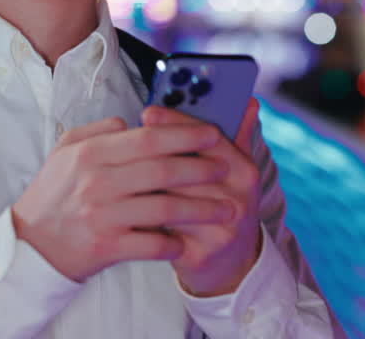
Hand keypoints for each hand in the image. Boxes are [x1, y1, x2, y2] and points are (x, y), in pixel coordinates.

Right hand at [11, 116, 235, 281]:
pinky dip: (175, 243)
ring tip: (226, 207)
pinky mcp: (106, 247)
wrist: (28, 248)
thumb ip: (98, 130)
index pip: (148, 137)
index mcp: (90, 153)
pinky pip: (152, 244)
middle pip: (162, 170)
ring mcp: (102, 216)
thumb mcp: (64, 152)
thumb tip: (131, 120)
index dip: (185, 134)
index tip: (212, 133)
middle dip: (202, 168)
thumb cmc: (53, 196)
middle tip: (227, 167)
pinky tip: (190, 240)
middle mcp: (97, 182)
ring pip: (165, 208)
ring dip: (201, 208)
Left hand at [141, 98, 263, 296]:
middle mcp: (238, 199)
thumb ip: (235, 136)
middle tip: (123, 141)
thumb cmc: (223, 206)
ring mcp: (220, 229)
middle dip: (152, 154)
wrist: (230, 264)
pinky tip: (123, 206)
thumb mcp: (234, 171)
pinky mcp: (199, 254)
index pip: (209, 139)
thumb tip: (248, 100)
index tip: (149, 112)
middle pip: (186, 169)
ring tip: (116, 172)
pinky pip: (161, 231)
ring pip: (170, 199)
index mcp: (245, 172)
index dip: (177, 123)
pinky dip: (141, 218)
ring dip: (142, 186)